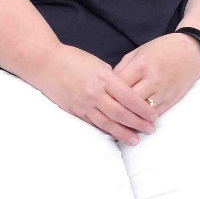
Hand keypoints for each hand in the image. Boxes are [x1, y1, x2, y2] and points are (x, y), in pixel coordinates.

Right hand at [32, 44, 157, 144]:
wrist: (45, 63)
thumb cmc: (72, 58)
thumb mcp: (96, 62)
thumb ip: (111, 78)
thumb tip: (124, 92)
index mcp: (103, 77)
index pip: (129, 97)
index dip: (143, 108)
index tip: (154, 115)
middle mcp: (95, 93)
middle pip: (121, 113)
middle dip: (138, 123)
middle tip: (151, 129)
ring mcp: (84, 104)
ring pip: (108, 123)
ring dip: (123, 133)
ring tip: (136, 140)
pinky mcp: (75, 111)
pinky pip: (94, 124)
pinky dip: (106, 131)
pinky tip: (115, 135)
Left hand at [113, 34, 199, 115]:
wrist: (190, 51)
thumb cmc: (161, 49)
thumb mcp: (138, 52)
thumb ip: (123, 68)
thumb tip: (109, 86)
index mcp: (142, 64)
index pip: (120, 85)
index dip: (108, 93)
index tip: (100, 99)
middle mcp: (153, 80)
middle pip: (129, 101)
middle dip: (117, 108)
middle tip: (106, 114)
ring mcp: (163, 92)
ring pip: (142, 112)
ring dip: (130, 118)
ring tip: (117, 123)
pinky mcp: (172, 100)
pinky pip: (155, 114)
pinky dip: (144, 119)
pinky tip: (135, 123)